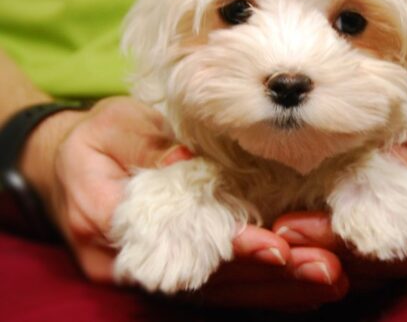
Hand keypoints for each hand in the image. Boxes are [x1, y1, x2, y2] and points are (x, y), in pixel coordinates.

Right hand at [19, 96, 347, 307]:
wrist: (66, 165)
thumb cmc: (94, 138)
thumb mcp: (115, 126)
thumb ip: (151, 145)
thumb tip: (191, 161)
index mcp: (107, 220)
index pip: (177, 242)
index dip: (228, 249)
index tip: (276, 248)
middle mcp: (129, 262)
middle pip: (206, 281)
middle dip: (268, 278)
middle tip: (324, 271)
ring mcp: (148, 274)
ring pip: (217, 293)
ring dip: (275, 290)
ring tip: (328, 281)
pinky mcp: (169, 272)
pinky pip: (218, 288)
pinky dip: (261, 287)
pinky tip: (302, 286)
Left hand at [272, 121, 406, 289]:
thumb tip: (364, 175)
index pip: (405, 227)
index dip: (348, 231)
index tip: (296, 224)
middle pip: (391, 260)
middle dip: (331, 251)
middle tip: (278, 239)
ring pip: (385, 276)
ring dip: (333, 262)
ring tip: (284, 246)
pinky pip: (387, 275)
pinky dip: (348, 264)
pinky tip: (311, 249)